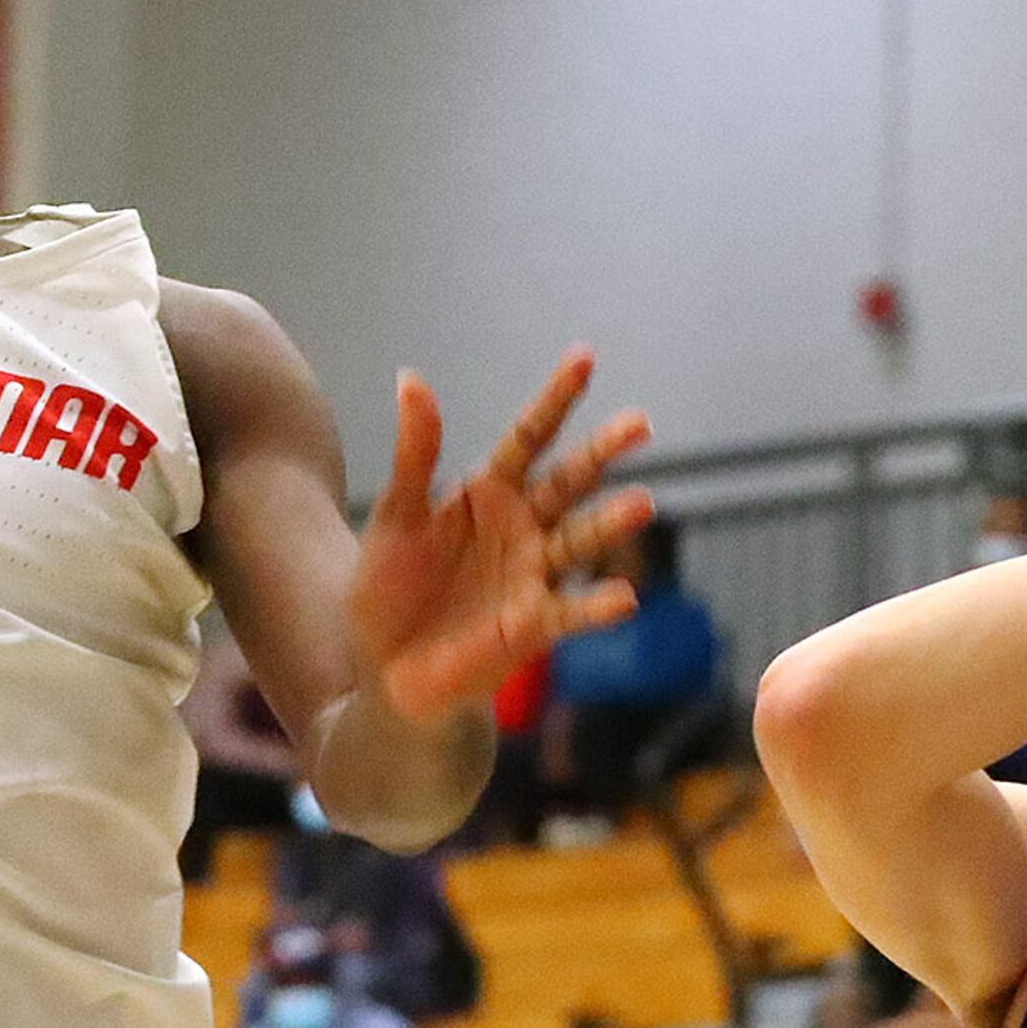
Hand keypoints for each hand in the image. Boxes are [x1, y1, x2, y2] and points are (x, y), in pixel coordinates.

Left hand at [349, 351, 653, 722]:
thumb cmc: (387, 589)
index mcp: (488, 491)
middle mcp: (522, 526)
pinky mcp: (533, 625)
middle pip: (569, 480)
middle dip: (603, 451)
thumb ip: (415, 454)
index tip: (585, 358)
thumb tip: (411, 379)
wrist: (385, 669)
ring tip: (641, 504)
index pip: (530, 435)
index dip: (556, 398)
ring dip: (610, 522)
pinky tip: (623, 598)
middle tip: (639, 422)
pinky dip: (597, 607)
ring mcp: (533, 574)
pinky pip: (572, 612)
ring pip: (580, 540)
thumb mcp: (394, 516)